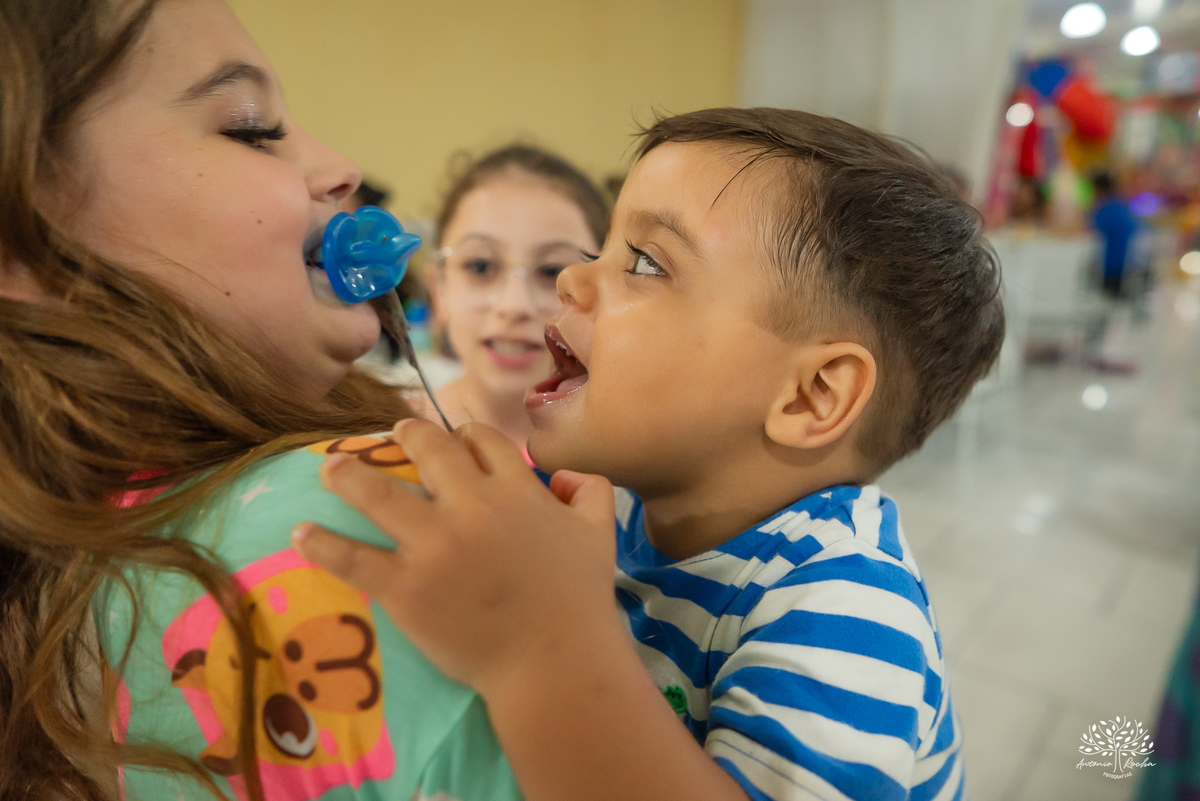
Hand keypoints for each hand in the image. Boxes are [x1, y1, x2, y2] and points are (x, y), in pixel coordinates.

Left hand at [292, 418, 619, 697]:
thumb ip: (588, 489)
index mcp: (516, 490)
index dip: (465, 435)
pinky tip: (299, 532)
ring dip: (348, 473)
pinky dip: (321, 544)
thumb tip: (559, 476)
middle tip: (393, 433)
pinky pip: (352, 558)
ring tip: (330, 467)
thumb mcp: (599, 532)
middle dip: (408, 434)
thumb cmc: (580, 600)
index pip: (481, 441)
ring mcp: (433, 545)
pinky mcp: (405, 587)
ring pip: (377, 492)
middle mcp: (470, 506)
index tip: (454, 439)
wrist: (555, 662)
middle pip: (428, 449)